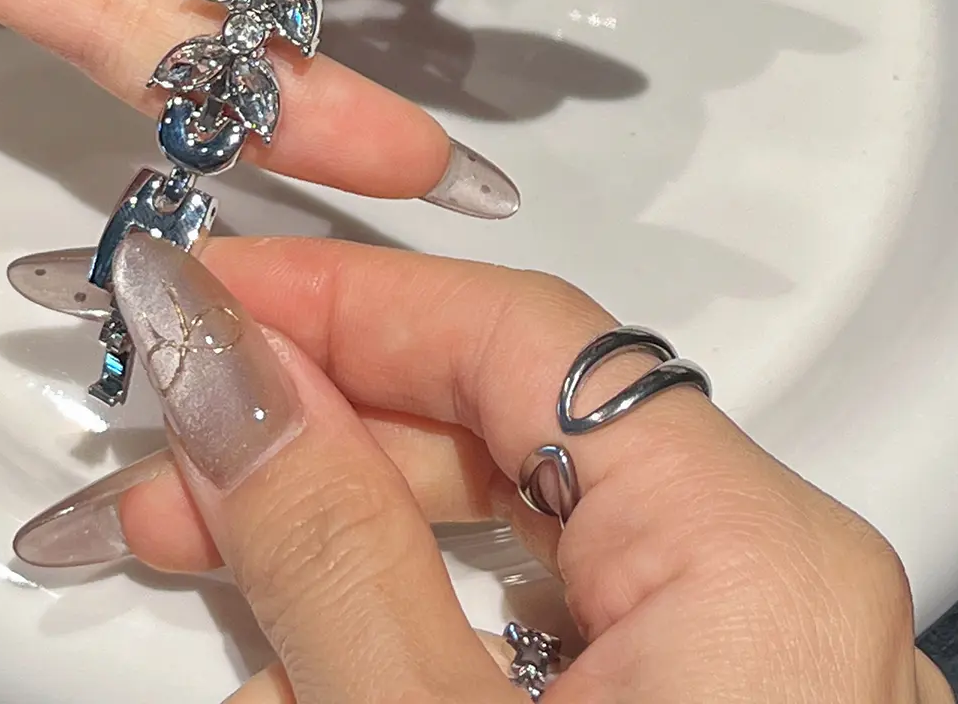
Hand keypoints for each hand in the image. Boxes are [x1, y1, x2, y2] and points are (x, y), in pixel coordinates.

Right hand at [14, 238, 953, 703]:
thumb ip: (324, 544)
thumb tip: (226, 372)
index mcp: (760, 564)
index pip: (526, 341)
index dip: (344, 300)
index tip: (199, 292)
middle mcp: (793, 607)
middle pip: (525, 435)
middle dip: (326, 426)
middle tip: (165, 437)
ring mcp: (760, 689)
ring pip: (528, 543)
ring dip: (350, 536)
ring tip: (191, 553)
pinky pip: (552, 645)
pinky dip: (417, 631)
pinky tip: (300, 651)